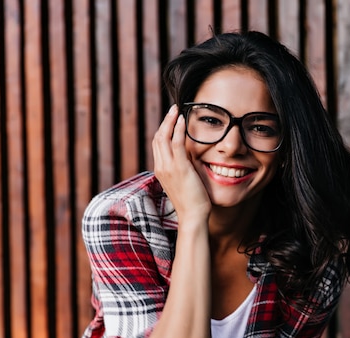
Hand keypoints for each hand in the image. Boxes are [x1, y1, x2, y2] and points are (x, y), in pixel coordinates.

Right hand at [152, 105, 211, 221]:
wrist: (192, 217)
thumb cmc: (192, 202)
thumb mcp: (184, 181)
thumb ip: (184, 166)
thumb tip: (191, 154)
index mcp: (161, 170)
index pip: (158, 145)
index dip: (164, 130)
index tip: (171, 119)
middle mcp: (161, 167)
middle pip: (157, 138)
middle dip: (165, 121)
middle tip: (173, 109)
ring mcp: (168, 167)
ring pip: (163, 137)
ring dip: (170, 121)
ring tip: (176, 110)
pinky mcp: (179, 168)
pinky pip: (176, 143)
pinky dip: (178, 130)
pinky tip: (182, 121)